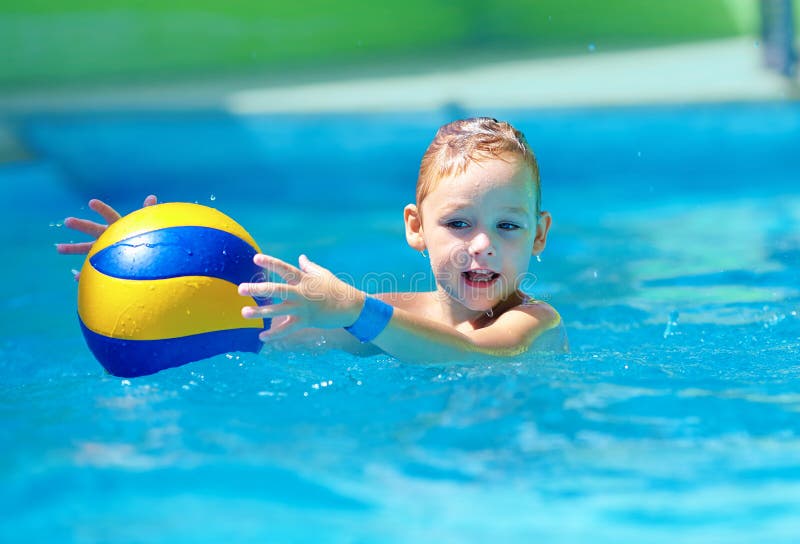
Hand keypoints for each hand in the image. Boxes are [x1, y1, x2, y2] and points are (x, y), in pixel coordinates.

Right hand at [56, 195, 156, 279]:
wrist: (141, 256)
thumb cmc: (143, 237)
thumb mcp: (145, 225)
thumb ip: (147, 212)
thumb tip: (152, 198)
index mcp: (117, 227)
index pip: (110, 215)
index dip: (102, 209)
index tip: (92, 202)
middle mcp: (107, 236)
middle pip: (93, 230)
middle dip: (81, 225)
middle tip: (67, 221)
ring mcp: (102, 250)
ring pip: (86, 249)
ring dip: (72, 248)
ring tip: (58, 248)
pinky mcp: (102, 263)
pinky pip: (92, 269)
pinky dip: (85, 273)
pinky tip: (77, 277)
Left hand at [238, 254, 364, 339]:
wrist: (351, 307)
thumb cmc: (336, 288)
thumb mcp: (323, 274)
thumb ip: (309, 266)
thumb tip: (301, 257)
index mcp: (304, 279)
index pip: (284, 269)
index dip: (270, 263)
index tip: (255, 259)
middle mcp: (301, 293)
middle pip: (276, 290)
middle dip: (258, 289)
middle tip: (240, 289)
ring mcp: (303, 309)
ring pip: (278, 311)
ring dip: (260, 312)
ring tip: (244, 313)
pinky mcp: (305, 321)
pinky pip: (287, 329)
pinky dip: (274, 334)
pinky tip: (261, 337)